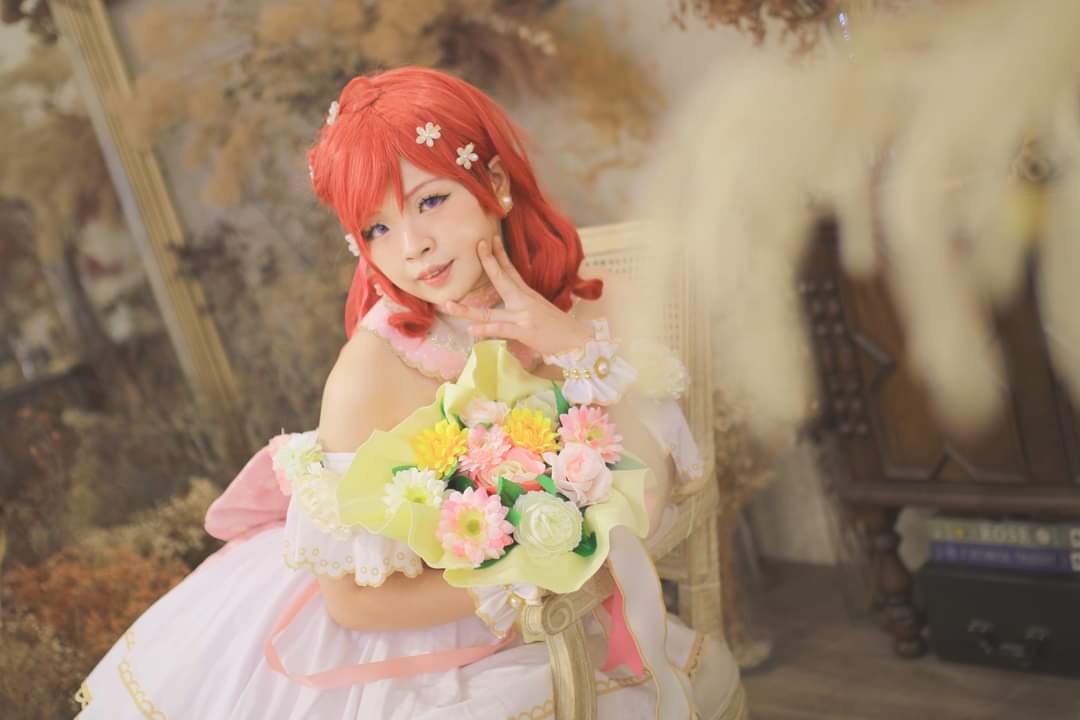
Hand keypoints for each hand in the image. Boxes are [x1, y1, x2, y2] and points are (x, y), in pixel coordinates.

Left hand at [442, 234, 592, 356]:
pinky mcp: (524, 331)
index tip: (489, 240)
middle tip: (476, 246)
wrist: (577, 341)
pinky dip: (486, 331)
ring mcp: (523, 315)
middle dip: (488, 262)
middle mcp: (523, 301)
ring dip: (467, 310)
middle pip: (502, 279)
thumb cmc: (558, 329)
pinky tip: (472, 331)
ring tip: (448, 305)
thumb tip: (510, 302)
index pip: (511, 271)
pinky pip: (501, 330)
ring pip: (490, 312)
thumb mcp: (540, 311)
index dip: (500, 255)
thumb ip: (524, 305)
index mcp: (527, 295)